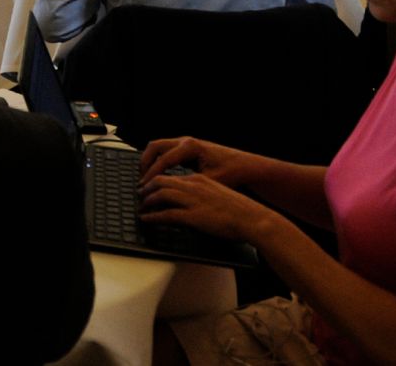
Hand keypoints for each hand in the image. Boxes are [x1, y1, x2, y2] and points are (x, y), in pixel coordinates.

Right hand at [137, 136, 254, 188]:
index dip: (152, 175)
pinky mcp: (187, 148)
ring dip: (149, 160)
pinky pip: (165, 150)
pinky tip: (158, 175)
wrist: (246, 166)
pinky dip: (158, 160)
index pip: (163, 160)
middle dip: (145, 163)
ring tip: (146, 178)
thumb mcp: (210, 182)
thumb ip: (188, 186)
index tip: (144, 187)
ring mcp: (186, 143)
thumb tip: (170, 195)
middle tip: (141, 180)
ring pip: (158, 147)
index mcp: (190, 147)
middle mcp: (186, 141)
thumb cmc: (232, 173)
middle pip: (154, 147)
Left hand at [138, 169, 274, 241]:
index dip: (158, 182)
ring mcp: (192, 201)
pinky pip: (166, 214)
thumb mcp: (219, 194)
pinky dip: (152, 216)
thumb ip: (204, 194)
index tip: (151, 186)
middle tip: (140, 194)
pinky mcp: (193, 216)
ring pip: (160, 195)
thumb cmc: (241, 211)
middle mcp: (194, 186)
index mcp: (200, 180)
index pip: (173, 177)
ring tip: (141, 206)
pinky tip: (146, 219)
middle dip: (147, 187)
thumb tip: (193, 202)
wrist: (254, 219)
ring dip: (147, 201)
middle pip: (161, 181)